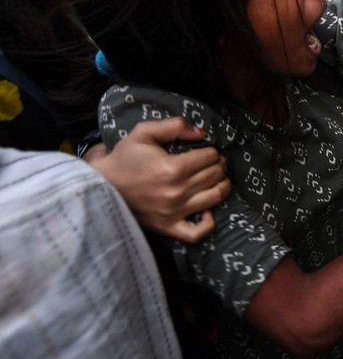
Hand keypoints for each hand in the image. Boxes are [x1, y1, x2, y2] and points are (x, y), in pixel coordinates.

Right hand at [87, 117, 230, 242]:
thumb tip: (202, 132)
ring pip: (215, 198)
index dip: (212, 151)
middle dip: (219, 165)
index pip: (210, 157)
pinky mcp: (168, 227)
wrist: (103, 185)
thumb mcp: (144, 132)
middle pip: (215, 175)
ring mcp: (173, 212)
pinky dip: (208, 222)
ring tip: (216, 179)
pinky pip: (198, 232)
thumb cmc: (125, 158)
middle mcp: (176, 192)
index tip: (207, 150)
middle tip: (213, 162)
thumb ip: (174, 126)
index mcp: (172, 168)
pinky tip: (207, 209)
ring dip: (222, 186)